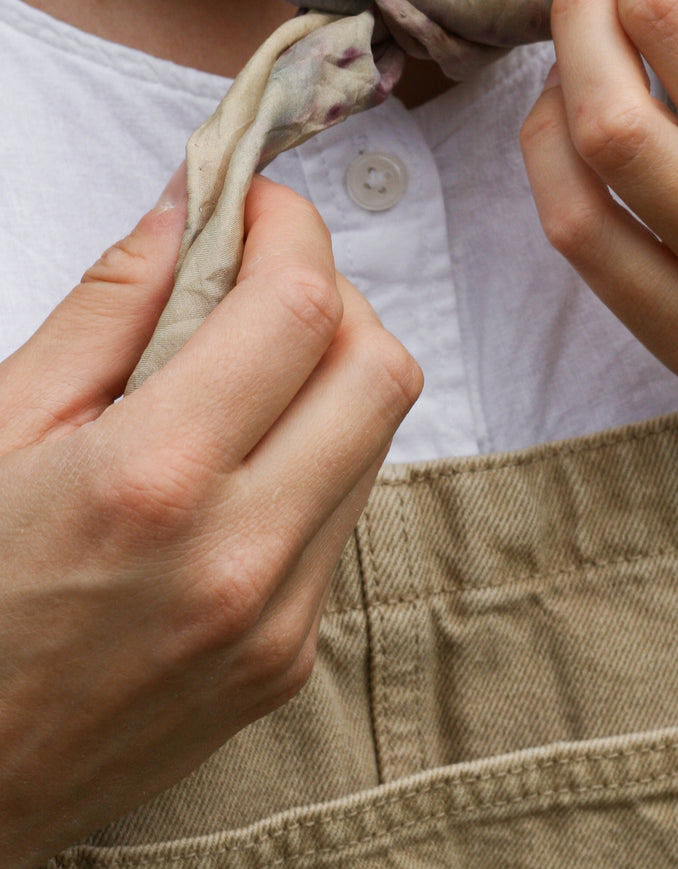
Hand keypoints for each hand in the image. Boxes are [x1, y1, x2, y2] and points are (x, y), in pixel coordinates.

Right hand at [0, 173, 420, 868]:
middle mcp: (239, 558)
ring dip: (329, 378)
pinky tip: (229, 468)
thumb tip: (186, 215)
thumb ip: (104, 310)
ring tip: (236, 374)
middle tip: (257, 281)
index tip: (256, 205)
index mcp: (153, 482)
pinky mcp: (287, 663)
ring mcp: (277, 622)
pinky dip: (310, 462)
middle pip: (380, 370)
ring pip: (377, 444)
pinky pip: (341, 521)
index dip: (292, 230)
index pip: (300, 310)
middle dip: (334, 296)